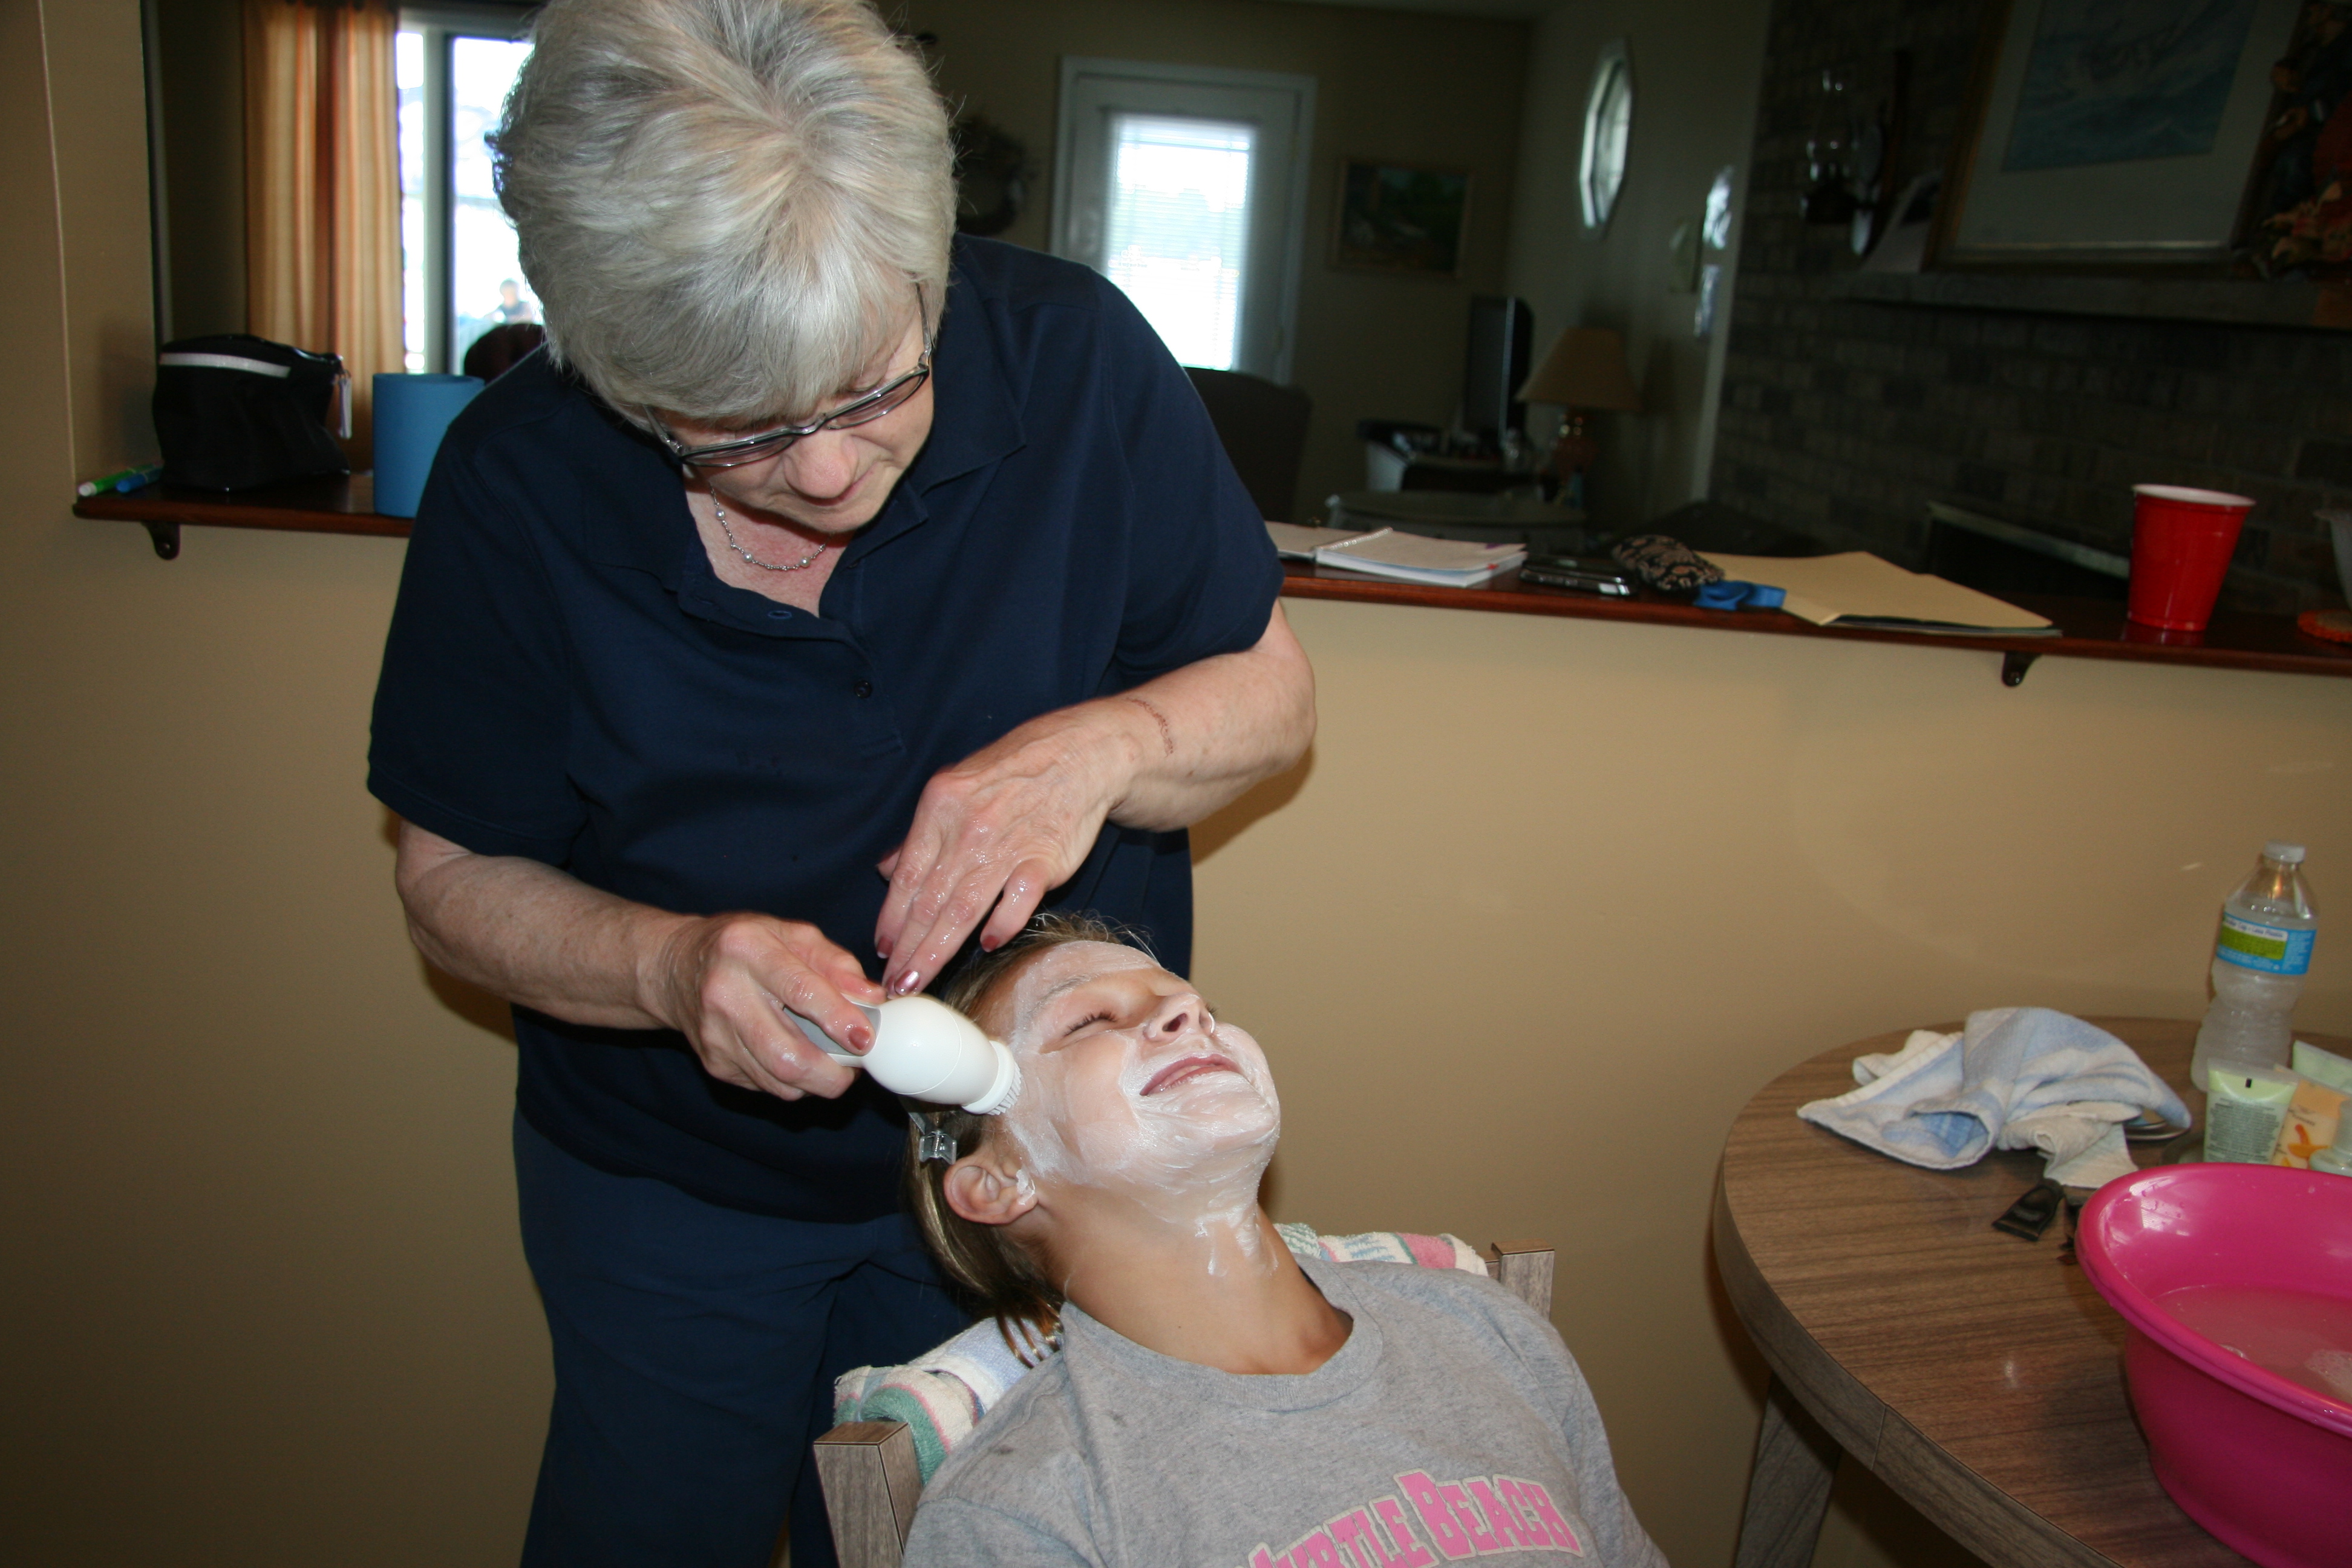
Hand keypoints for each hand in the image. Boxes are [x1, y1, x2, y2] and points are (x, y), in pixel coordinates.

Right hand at [649, 913, 883, 1098]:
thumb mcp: (790, 934)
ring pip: (780, 1080)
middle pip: (787, 1055)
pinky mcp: (714, 1063)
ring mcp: (716, 1035)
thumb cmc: (743, 946)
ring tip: (835, 1062)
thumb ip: (835, 962)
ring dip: (819, 1080)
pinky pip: (768, 1086)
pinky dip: (795, 1081)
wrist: (676, 968)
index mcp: (747, 950)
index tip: (866, 1038)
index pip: (799, 990)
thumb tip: (872, 999)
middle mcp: (725, 994)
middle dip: (833, 1072)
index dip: (838, 1018)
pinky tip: (800, 1058)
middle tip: (858, 1064)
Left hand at [873, 703, 1144, 993]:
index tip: (881, 951)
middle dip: (907, 950)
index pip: (907, 877)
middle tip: (892, 986)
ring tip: (918, 982)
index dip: (891, 919)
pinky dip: (1002, 924)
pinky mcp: (1045, 859)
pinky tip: (988, 945)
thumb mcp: (954, 786)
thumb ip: (921, 834)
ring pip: (964, 909)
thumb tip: (887, 870)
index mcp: (939, 808)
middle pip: (930, 902)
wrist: (1077, 756)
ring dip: (937, 951)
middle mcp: (968, 829)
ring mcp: (1007, 845)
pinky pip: (1018, 899)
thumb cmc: (1012, 773)